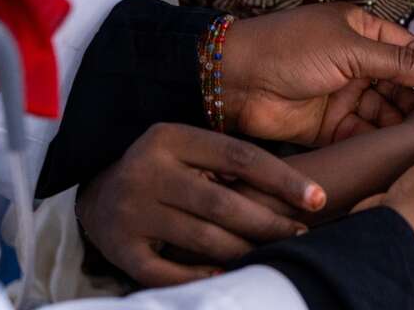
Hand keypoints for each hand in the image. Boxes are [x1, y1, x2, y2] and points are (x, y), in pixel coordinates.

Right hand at [76, 123, 324, 286]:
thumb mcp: (188, 149)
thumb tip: (297, 189)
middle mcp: (148, 171)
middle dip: (269, 222)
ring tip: (274, 252)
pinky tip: (229, 274)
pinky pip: (168, 272)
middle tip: (300, 233)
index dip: (283, 180)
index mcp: (170, 137)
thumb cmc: (164, 168)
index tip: (318, 198)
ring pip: (202, 238)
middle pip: (223, 203)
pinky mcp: (120, 249)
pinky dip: (200, 276)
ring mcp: (131, 212)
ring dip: (245, 249)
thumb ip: (228, 161)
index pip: (239, 157)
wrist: (96, 193)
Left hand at [223, 3, 413, 144]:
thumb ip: (398, 61)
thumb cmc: (289, 47)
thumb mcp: (349, 47)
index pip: (409, 50)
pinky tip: (401, 151)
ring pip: (385, 112)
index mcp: (363, 32)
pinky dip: (381, 141)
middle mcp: (358, 64)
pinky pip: (364, 134)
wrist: (236, 80)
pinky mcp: (331, 126)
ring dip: (403, 124)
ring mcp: (345, 95)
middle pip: (401, 85)